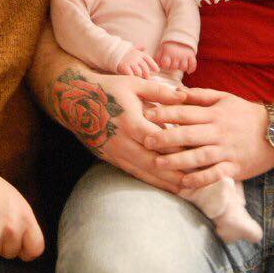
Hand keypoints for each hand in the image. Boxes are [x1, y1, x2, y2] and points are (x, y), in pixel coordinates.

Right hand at [49, 68, 186, 192]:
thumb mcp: (133, 84)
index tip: (199, 154)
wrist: (75, 100)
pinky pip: (133, 173)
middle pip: (153, 162)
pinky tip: (164, 186)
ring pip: (144, 172)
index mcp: (130, 121)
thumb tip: (185, 95)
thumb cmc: (108, 89)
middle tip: (198, 180)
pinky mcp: (110, 158)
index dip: (178, 149)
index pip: (159, 141)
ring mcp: (114, 152)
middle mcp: (122, 141)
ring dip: (165, 182)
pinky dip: (150, 181)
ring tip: (186, 189)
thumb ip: (159, 91)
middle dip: (176, 173)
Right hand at [117, 48, 159, 77]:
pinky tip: (132, 79)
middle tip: (147, 79)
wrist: (112, 52)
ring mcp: (130, 62)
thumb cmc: (123, 52)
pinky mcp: (124, 66)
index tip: (157, 71)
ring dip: (140, 77)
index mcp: (139, 53)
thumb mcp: (131, 48)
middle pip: (145, 68)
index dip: (154, 65)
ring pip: (139, 73)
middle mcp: (136, 57)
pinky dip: (132, 78)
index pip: (149, 60)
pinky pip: (131, 74)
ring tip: (140, 80)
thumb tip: (145, 47)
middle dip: (147, 75)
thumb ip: (139, 48)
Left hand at [142, 87, 273, 187]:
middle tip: (145, 141)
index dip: (166, 113)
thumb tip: (175, 91)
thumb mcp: (224, 98)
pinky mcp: (235, 167)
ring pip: (199, 155)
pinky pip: (215, 174)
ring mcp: (227, 150)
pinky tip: (184, 182)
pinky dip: (200, 179)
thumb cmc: (246, 114)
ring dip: (178, 160)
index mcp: (214, 114)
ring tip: (158, 163)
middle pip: (189, 134)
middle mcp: (219, 131)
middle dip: (166, 137)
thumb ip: (199, 96)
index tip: (147, 115)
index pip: (186, 112)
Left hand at [156, 41, 196, 72]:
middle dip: (172, 67)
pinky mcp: (191, 55)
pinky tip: (188, 71)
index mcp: (167, 52)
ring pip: (183, 67)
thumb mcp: (161, 50)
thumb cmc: (168, 47)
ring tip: (179, 64)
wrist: (180, 39)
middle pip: (174, 67)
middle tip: (173, 63)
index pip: (165, 65)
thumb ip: (157, 58)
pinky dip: (191, 69)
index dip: (165, 66)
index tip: (166, 64)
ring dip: (181, 68)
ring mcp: (184, 55)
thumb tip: (153, 68)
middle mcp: (176, 54)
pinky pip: (193, 65)